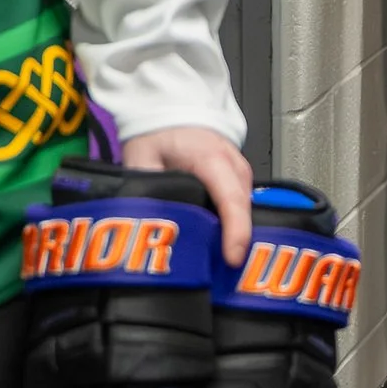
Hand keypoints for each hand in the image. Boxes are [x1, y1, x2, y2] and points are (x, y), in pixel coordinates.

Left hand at [123, 125, 251, 264]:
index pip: (230, 197)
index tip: (232, 258)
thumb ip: (144, 189)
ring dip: (235, 236)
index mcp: (209, 157)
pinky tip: (219, 247)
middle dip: (237, 242)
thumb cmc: (159, 134)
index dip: (235, 229)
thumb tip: (145, 224)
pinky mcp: (239, 180)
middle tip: (221, 277)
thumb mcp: (141, 158)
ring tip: (218, 268)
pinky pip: (240, 206)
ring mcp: (240, 172)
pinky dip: (233, 226)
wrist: (172, 110)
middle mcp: (233, 165)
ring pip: (245, 210)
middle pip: (242, 209)